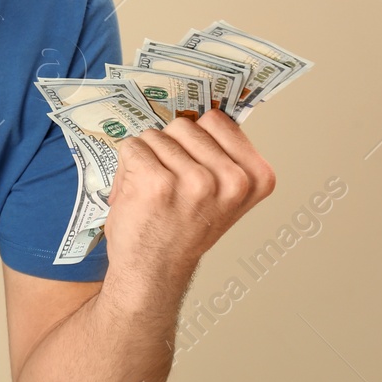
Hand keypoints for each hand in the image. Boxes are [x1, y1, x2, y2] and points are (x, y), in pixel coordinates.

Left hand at [103, 111, 276, 291]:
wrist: (153, 271)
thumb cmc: (182, 228)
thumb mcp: (223, 191)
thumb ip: (222, 153)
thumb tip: (206, 109)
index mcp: (255, 177)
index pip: (217, 120)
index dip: (196, 140)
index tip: (196, 169)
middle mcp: (231, 180)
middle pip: (184, 124)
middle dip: (169, 148)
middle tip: (171, 188)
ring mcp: (195, 182)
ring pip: (155, 135)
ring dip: (147, 159)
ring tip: (155, 194)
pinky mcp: (157, 184)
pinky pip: (132, 146)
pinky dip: (126, 167)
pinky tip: (137, 196)